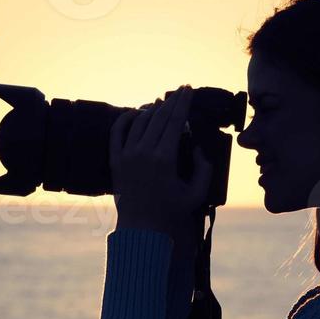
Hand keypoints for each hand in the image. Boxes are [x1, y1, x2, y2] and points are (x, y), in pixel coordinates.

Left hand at [110, 85, 213, 238]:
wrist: (142, 229)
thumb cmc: (172, 212)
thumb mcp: (197, 192)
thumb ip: (204, 168)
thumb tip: (197, 146)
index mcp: (164, 158)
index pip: (175, 121)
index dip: (183, 102)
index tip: (188, 89)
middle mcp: (143, 153)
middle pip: (159, 117)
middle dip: (172, 100)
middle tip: (180, 89)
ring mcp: (126, 156)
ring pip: (139, 121)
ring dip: (152, 108)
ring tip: (162, 102)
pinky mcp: (115, 161)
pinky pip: (117, 132)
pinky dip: (126, 118)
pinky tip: (136, 112)